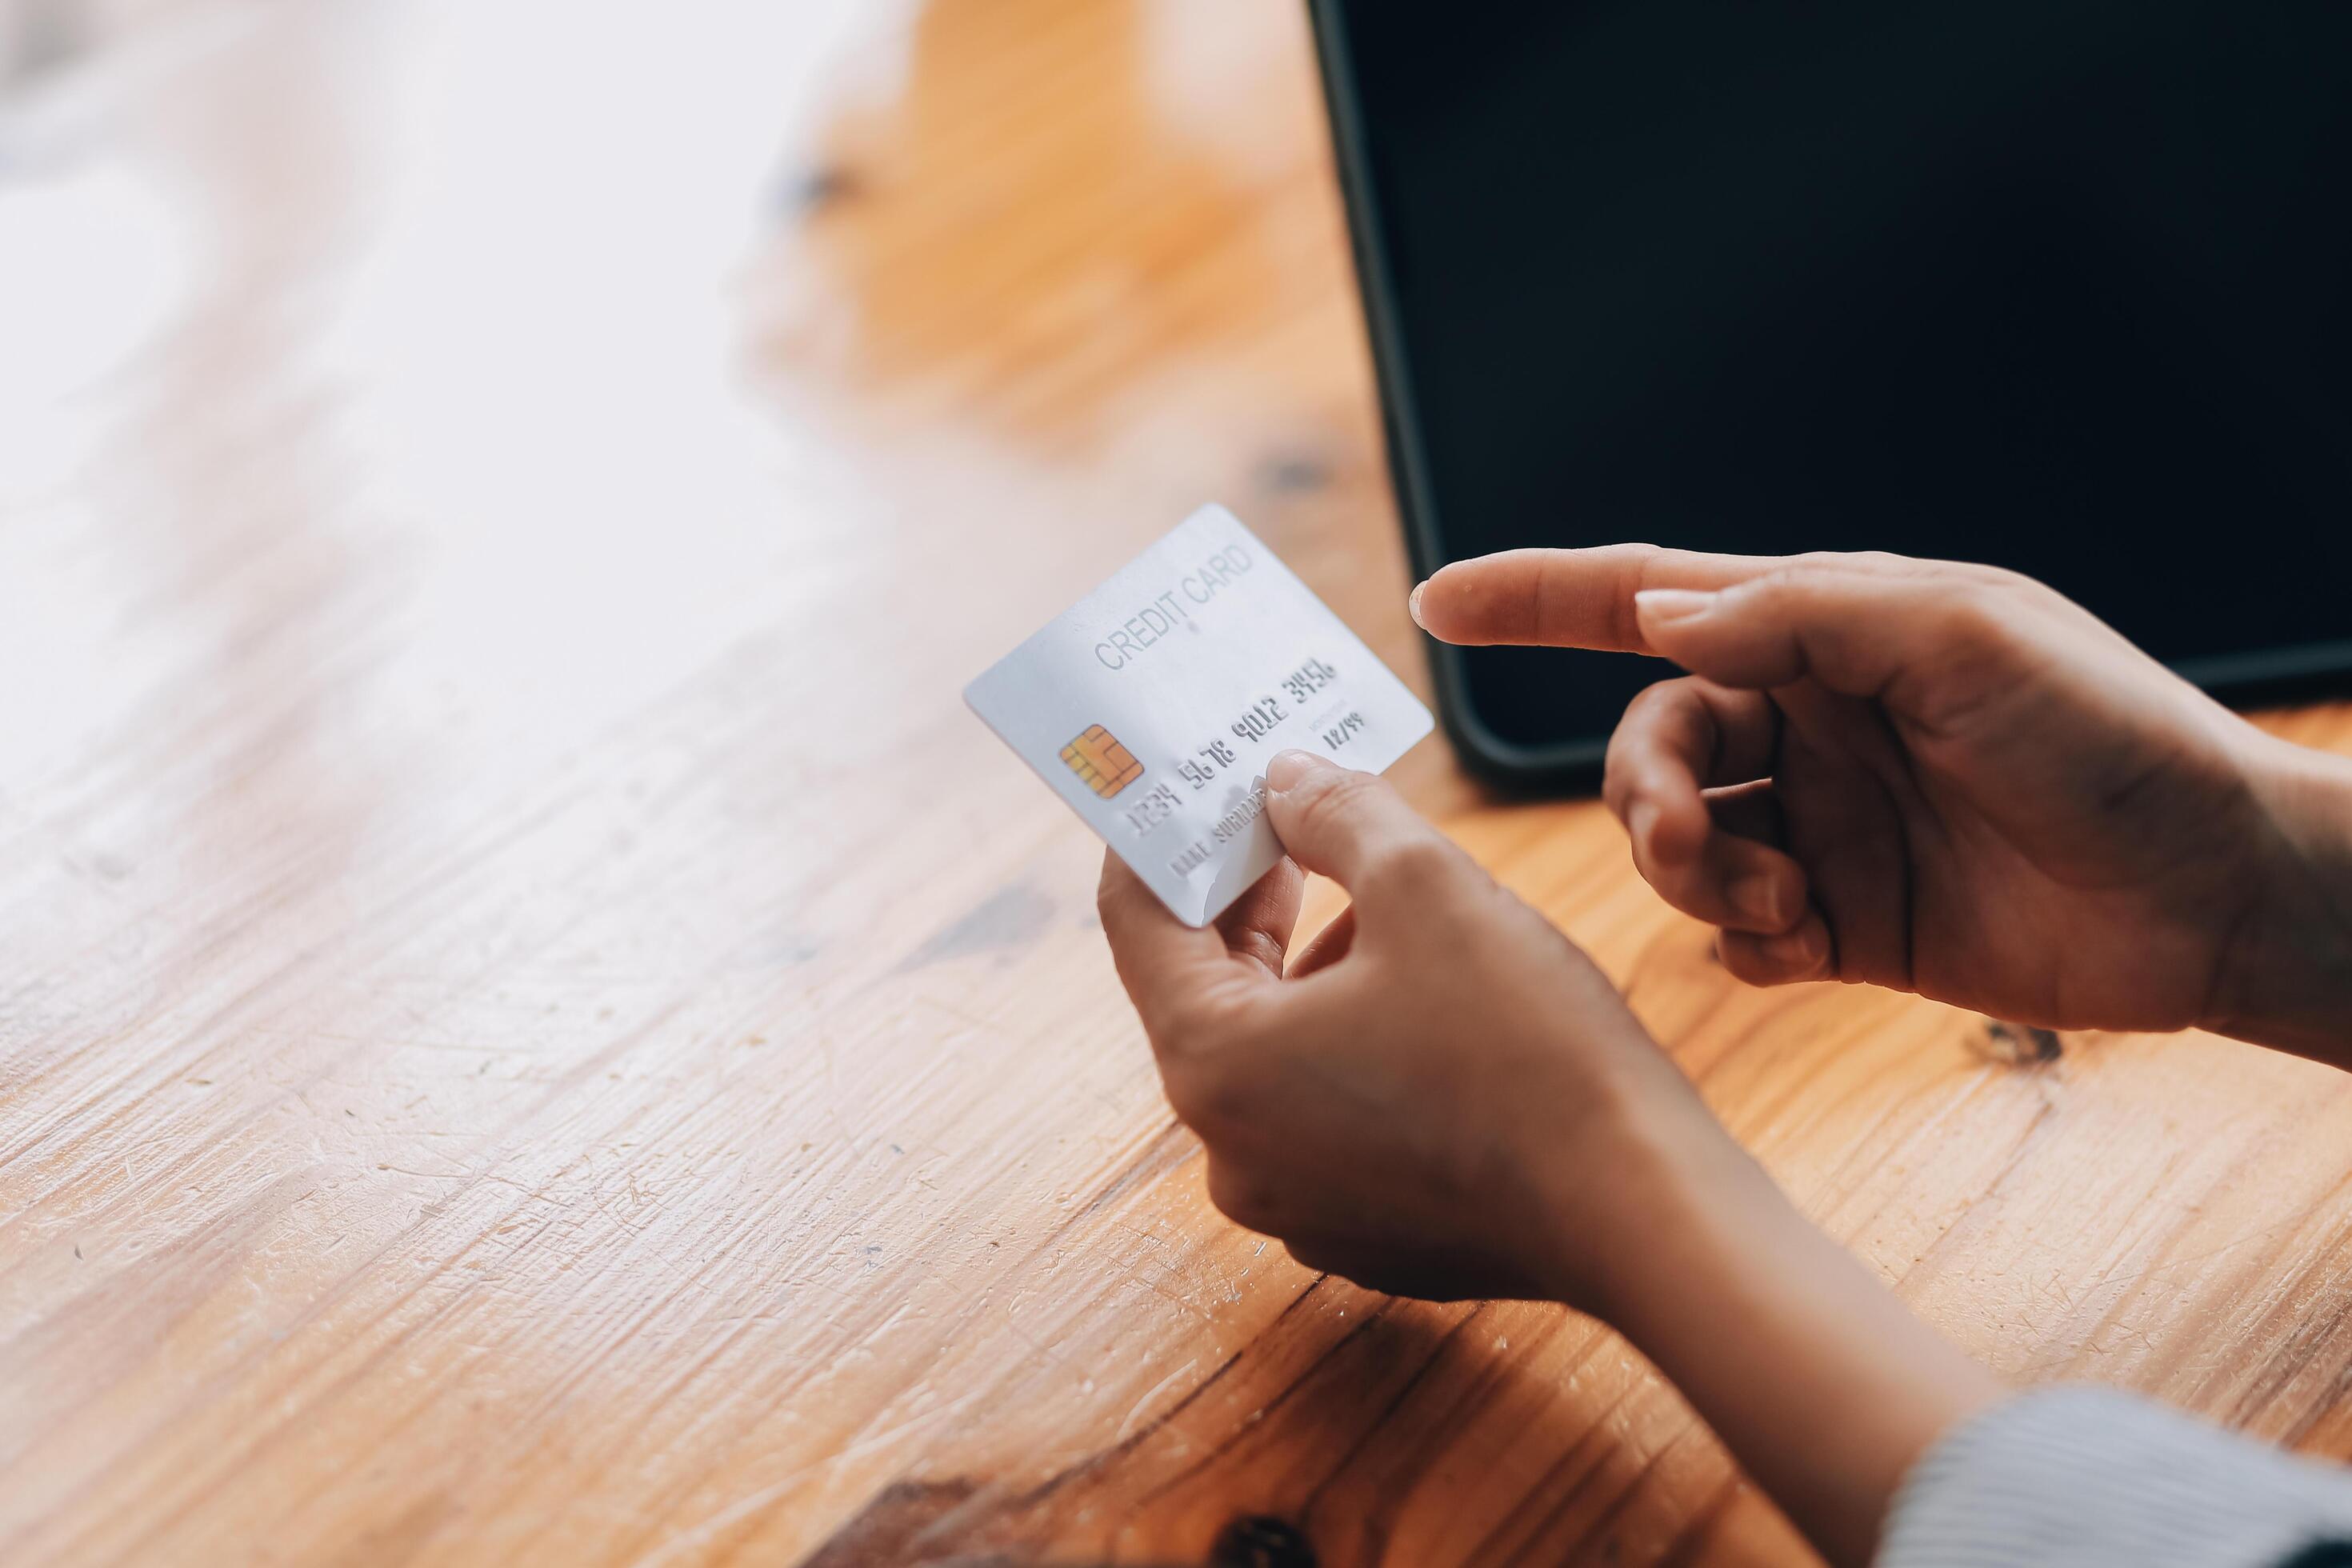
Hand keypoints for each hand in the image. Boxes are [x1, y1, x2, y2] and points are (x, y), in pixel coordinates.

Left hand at [1097, 748, 2002, 1565]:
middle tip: (1294, 812)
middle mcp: (1227, 1147)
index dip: (1167, 832)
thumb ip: (1333, 814)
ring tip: (1382, 896)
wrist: (1645, 1213)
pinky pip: (1320, 1109)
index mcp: (1212, 1062)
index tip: (1202, 780)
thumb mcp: (1426, 886)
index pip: (1136, 917)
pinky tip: (1424, 993)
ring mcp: (1289, 1200)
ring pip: (1269, 1046)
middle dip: (1249, 891)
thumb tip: (1282, 780)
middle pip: (1202, 985)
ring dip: (1309, 962)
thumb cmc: (1530, 1049)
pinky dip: (1347, 1040)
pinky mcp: (1355, 1228)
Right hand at [1415, 546, 2351, 1048]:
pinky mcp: (1848, 923)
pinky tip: (1809, 945)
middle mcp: (1812, 723)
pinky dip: (1744, 940)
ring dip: (1694, 874)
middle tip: (1683, 843)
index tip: (1438, 599)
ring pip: (1678, 844)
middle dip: (1641, 793)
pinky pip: (1734, 932)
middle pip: (1649, 743)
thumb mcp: (1957, 635)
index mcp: (1828, 632)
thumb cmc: (2110, 735)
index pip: (1652, 599)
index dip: (1539, 596)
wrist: (2215, 893)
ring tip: (1777, 902)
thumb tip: (1657, 615)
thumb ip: (1795, 615)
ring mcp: (1826, 825)